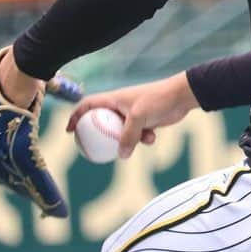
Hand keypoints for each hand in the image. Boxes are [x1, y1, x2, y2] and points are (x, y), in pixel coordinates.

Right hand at [67, 72, 198, 158]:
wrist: (180, 96)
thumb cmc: (157, 100)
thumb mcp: (139, 118)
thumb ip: (128, 136)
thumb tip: (121, 155)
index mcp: (113, 99)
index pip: (88, 105)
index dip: (75, 116)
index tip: (70, 131)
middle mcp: (121, 106)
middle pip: (102, 122)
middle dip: (97, 136)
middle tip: (92, 150)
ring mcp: (133, 114)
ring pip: (121, 132)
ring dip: (126, 141)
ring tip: (130, 147)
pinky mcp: (145, 121)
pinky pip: (137, 135)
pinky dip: (143, 139)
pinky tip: (151, 139)